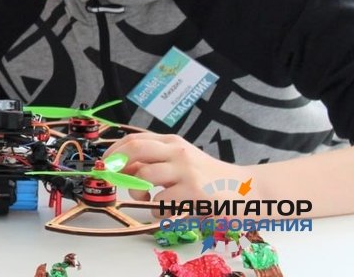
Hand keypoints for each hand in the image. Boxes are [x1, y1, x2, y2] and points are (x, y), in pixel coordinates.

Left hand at [104, 132, 252, 210]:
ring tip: (147, 200)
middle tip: (114, 179)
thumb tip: (120, 169)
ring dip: (137, 192)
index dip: (113, 152)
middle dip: (116, 164)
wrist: (248, 190)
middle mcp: (177, 152)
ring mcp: (186, 170)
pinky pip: (161, 201)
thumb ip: (156, 161)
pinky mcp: (194, 192)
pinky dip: (156, 211)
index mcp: (172, 142)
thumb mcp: (181, 162)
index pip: (133, 140)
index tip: (105, 166)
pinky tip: (166, 212)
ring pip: (144, 176)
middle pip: (135, 150)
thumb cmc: (209, 179)